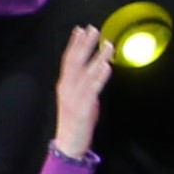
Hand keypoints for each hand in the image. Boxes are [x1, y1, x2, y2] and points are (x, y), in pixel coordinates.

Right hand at [48, 25, 115, 153]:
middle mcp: (67, 88)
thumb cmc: (75, 120)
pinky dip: (99, 76)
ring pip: (86, 73)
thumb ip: (83, 83)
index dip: (74, 44)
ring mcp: (74, 97)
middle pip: (75, 61)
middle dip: (84, 44)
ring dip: (97, 57)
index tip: (80, 29)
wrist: (68, 143)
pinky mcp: (83, 108)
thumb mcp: (78, 97)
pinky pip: (92, 89)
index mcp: (65, 84)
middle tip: (93, 29)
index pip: (68, 59)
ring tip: (108, 44)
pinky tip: (106, 66)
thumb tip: (95, 68)